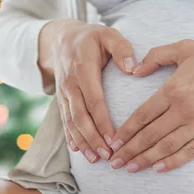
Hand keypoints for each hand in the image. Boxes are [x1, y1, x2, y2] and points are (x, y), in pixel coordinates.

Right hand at [39, 20, 136, 162]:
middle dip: (93, 138)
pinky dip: (71, 136)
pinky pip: (64, 120)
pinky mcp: (61, 99)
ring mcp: (63, 93)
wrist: (60, 38)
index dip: (103, 121)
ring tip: (95, 159)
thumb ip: (121, 48)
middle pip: (80, 116)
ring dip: (82, 141)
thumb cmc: (91, 37)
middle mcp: (70, 84)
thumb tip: (133, 68)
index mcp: (83, 69)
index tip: (114, 138)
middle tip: (107, 156)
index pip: (94, 100)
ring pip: (71, 121)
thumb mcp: (107, 34)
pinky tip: (78, 150)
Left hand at [108, 40, 193, 172]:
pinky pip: (189, 152)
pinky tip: (158, 169)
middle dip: (129, 151)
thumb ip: (156, 56)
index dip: (125, 131)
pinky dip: (172, 162)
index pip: (141, 115)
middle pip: (149, 135)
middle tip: (114, 162)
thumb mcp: (185, 47)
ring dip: (145, 160)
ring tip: (130, 169)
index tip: (113, 142)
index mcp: (172, 89)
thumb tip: (135, 71)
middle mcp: (183, 109)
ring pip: (165, 146)